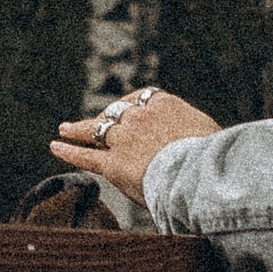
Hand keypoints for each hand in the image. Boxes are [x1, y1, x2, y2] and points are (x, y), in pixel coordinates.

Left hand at [52, 85, 219, 202]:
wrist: (202, 171)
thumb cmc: (216, 157)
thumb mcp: (212, 136)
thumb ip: (199, 135)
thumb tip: (211, 144)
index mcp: (166, 105)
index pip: (144, 99)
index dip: (133, 105)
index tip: (129, 108)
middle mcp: (140, 117)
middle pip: (117, 113)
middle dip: (105, 116)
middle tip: (95, 119)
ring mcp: (124, 139)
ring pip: (96, 131)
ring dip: (79, 129)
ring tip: (65, 129)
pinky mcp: (113, 164)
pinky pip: (86, 155)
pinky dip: (69, 151)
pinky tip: (56, 147)